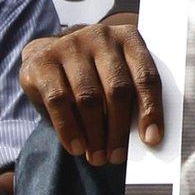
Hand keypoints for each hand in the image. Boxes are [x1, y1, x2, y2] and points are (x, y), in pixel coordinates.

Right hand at [20, 15, 161, 164]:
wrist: (47, 57)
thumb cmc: (93, 74)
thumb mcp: (115, 77)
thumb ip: (132, 98)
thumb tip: (147, 138)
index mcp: (128, 38)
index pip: (146, 76)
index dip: (151, 110)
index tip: (151, 140)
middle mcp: (100, 36)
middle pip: (117, 89)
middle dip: (119, 129)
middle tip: (116, 157)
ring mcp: (70, 45)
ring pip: (88, 98)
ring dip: (95, 134)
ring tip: (98, 157)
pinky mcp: (44, 61)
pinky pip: (59, 101)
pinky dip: (69, 129)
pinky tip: (76, 148)